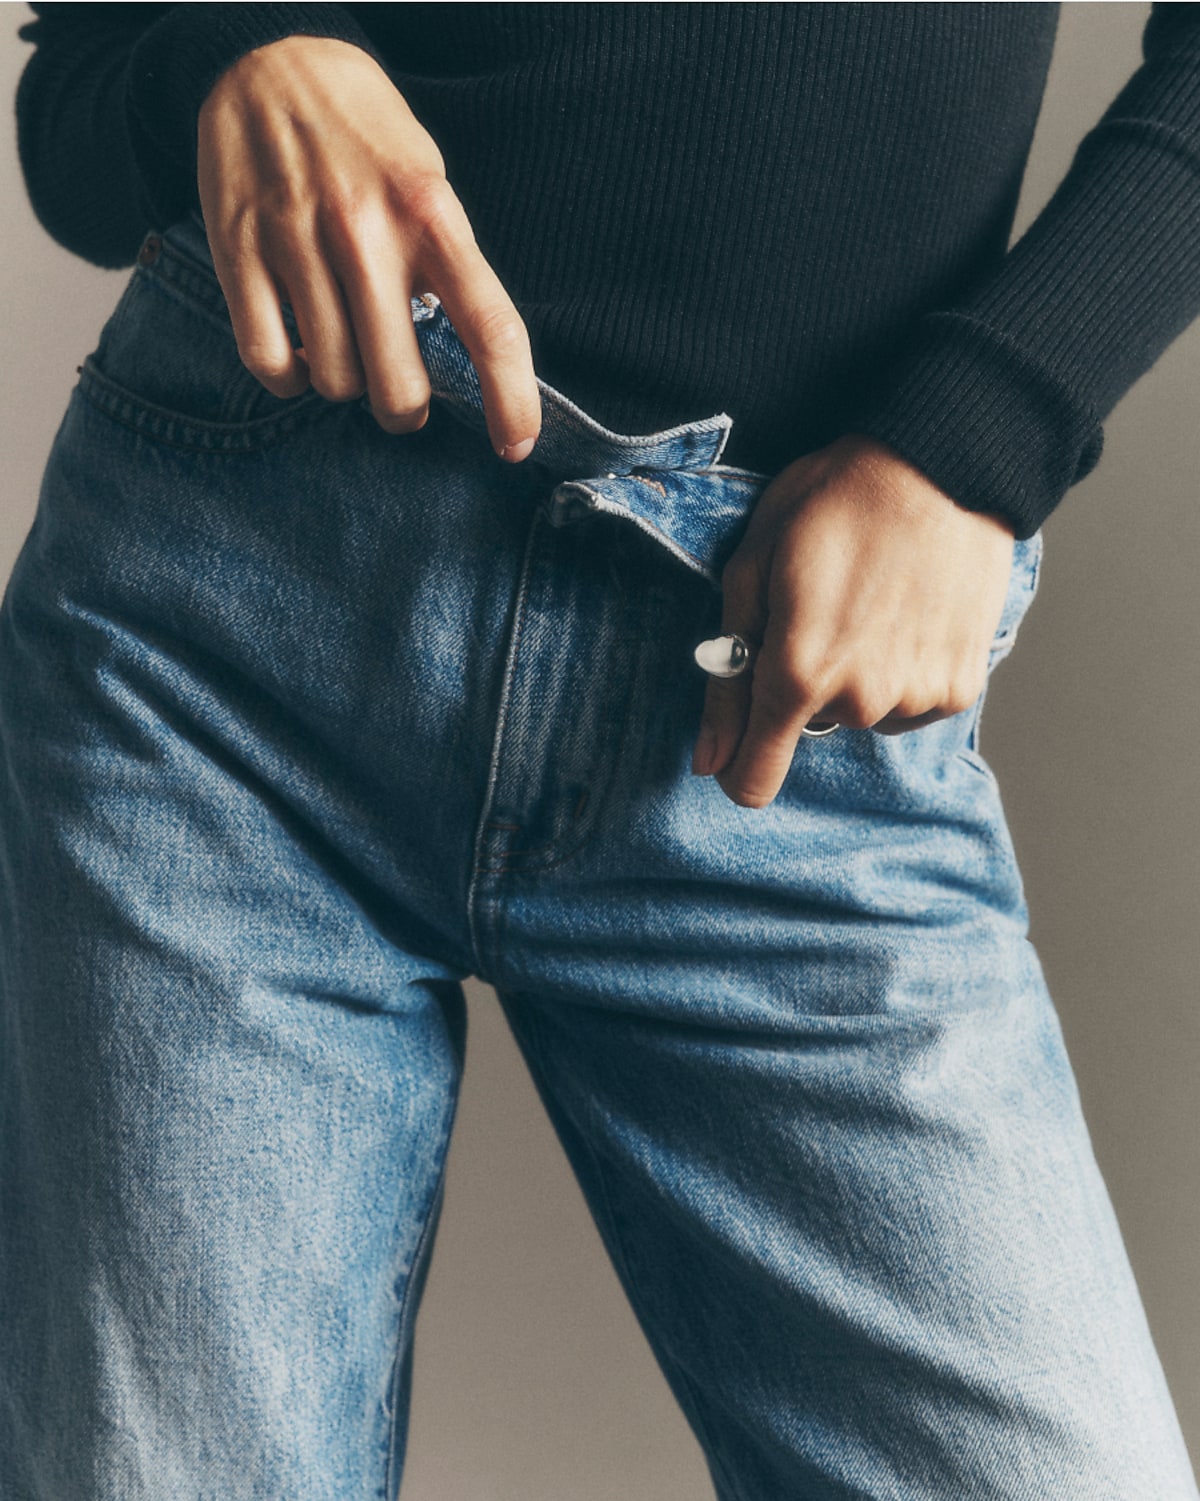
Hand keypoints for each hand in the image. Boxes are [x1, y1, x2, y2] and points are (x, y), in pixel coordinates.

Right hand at [197, 35, 540, 457]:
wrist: (268, 61)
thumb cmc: (366, 141)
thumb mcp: (428, 184)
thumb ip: (446, 268)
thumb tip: (461, 367)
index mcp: (431, 215)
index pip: (491, 328)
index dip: (511, 402)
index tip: (516, 446)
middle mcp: (365, 231)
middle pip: (400, 385)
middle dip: (406, 412)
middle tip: (403, 397)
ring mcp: (297, 241)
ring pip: (334, 381)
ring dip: (345, 388)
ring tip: (346, 353)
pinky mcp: (238, 250)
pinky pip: (268, 361)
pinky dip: (288, 379)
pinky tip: (298, 357)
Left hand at [693, 435, 1015, 808]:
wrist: (942, 465)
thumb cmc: (834, 501)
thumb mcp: (752, 572)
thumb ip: (727, 679)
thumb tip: (709, 762)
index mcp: (797, 673)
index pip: (755, 778)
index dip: (738, 767)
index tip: (736, 748)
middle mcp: (860, 701)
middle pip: (808, 725)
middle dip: (803, 679)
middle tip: (821, 607)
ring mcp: (916, 698)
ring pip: (861, 713)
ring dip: (857, 675)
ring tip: (870, 602)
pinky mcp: (961, 688)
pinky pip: (910, 705)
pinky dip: (903, 672)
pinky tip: (907, 616)